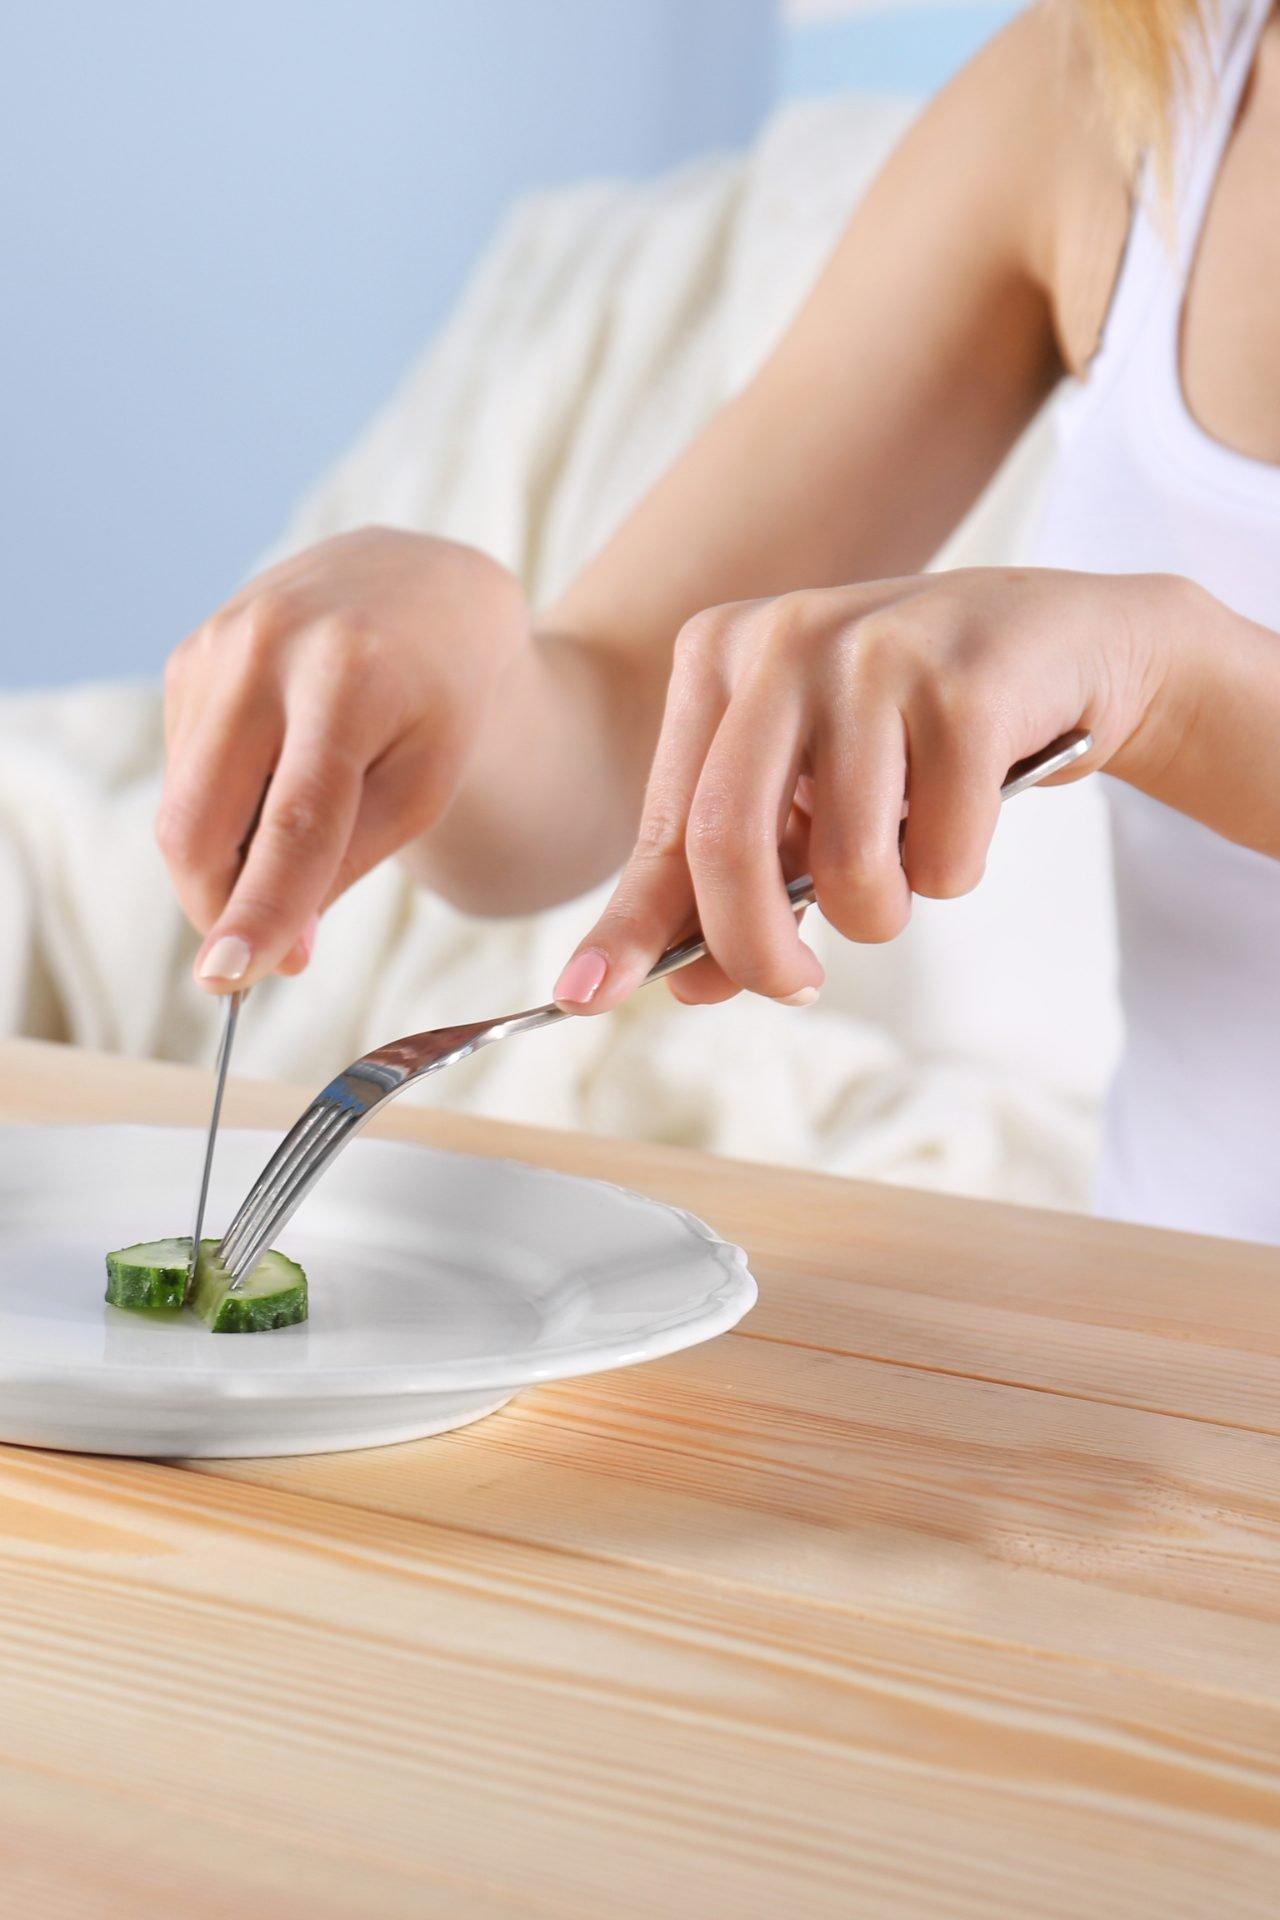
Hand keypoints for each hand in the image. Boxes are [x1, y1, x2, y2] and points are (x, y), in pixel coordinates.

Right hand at [159, 527, 524, 989]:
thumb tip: (272, 952)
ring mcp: (214, 644)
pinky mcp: (187, 656)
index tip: (228, 978)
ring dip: (228, 860)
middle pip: (200, 822)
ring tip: (306, 828)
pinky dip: (224, 809)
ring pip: (184, 808)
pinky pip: (186, 774)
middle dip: (221, 908)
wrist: (423, 586)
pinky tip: (282, 774)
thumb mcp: (424, 787)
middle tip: (271, 956)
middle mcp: (266, 647)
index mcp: (348, 675)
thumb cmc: (439, 700)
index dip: (257, 907)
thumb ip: (346, 865)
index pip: (293, 820)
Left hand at [553, 567, 1176, 1011]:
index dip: (633, 924)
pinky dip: (956, 869)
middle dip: (755, 949)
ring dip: (883, 910)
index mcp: (720, 655)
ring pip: (848, 866)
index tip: (585, 996)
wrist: (1065, 645)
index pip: (668, 823)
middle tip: (796, 990)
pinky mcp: (967, 683)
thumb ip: (742, 880)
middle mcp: (784, 639)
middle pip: (727, 841)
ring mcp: (875, 653)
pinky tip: (973, 804)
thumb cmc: (912, 733)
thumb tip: (685, 985)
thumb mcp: (809, 792)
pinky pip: (944, 856)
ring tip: (911, 854)